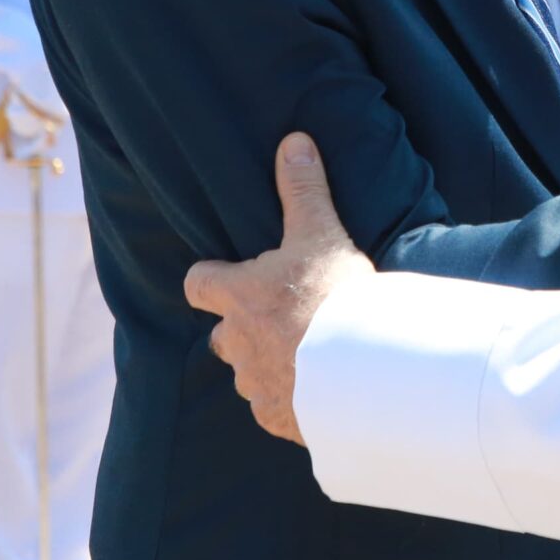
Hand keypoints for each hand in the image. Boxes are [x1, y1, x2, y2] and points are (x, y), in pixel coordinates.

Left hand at [183, 134, 373, 444]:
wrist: (361, 370)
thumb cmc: (335, 297)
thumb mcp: (321, 233)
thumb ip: (304, 189)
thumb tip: (294, 142)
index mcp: (237, 296)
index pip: (197, 284)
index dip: (209, 279)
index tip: (227, 277)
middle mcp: (235, 342)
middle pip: (222, 334)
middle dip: (243, 328)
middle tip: (282, 318)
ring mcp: (253, 384)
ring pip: (247, 373)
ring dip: (267, 364)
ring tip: (306, 356)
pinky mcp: (277, 417)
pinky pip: (272, 409)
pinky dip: (289, 400)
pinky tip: (317, 391)